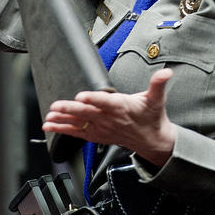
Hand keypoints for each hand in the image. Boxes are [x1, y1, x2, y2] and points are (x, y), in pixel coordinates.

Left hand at [42, 68, 175, 166]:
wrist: (152, 141)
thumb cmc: (151, 117)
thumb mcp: (157, 99)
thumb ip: (158, 84)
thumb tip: (166, 73)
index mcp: (122, 107)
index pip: (106, 102)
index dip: (93, 99)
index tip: (81, 96)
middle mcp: (109, 119)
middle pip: (87, 114)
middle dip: (70, 110)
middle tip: (56, 106)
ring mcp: (102, 128)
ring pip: (79, 124)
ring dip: (62, 121)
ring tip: (48, 119)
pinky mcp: (96, 135)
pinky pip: (77, 133)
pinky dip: (63, 129)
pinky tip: (50, 126)